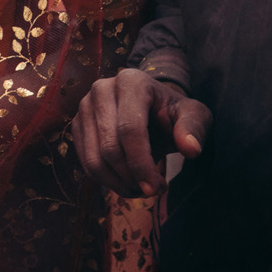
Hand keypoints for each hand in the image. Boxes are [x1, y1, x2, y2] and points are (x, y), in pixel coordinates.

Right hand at [72, 69, 210, 197]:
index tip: (155, 188)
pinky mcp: (77, 124)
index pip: (130, 129)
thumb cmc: (173, 113)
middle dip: (131, 177)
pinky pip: (85, 162)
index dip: (141, 163)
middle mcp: (101, 89)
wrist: (152, 108)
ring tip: (141, 188)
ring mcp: (84, 106)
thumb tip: (190, 149)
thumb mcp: (193, 116)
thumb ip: (194, 129)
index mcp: (131, 81)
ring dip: (118, 183)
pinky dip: (105, 181)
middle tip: (152, 190)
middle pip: (109, 146)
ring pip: (94, 158)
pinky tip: (126, 182)